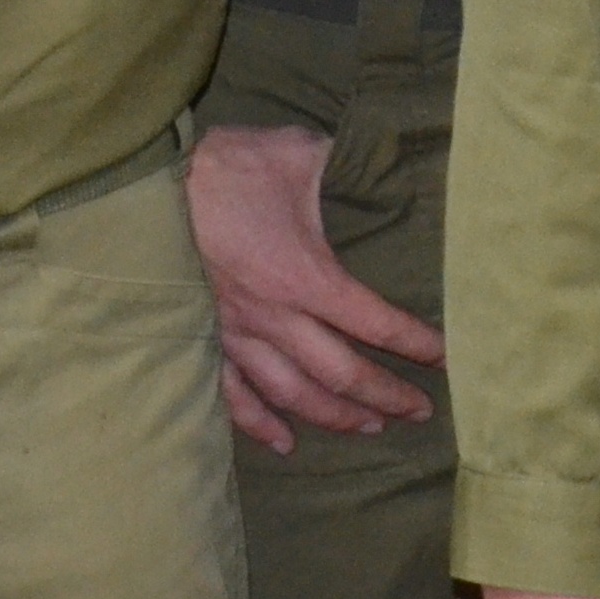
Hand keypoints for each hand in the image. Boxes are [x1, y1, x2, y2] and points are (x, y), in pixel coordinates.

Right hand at [187, 123, 443, 450]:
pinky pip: (232, 395)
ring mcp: (234, 333)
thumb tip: (386, 165)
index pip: (375, 323)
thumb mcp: (300, 155)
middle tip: (418, 411)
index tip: (446, 357)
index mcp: (303, 275)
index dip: (416, 344)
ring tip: (369, 428)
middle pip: (340, 374)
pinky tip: (283, 443)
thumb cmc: (232, 166)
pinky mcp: (204, 338)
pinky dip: (258, 424)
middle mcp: (272, 316)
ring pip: (291, 393)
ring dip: (333, 416)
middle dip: (385, 395)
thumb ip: (347, 167)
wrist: (152, 183)